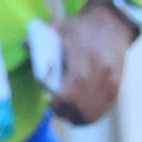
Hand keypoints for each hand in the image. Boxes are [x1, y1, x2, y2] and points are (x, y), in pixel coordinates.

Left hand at [52, 0, 131, 128]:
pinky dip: (88, 115)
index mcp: (86, 56)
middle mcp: (102, 71)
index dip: (60, 101)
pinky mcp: (117, 87)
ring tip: (65, 111)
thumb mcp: (59, 27)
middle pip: (82, 104)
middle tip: (55, 109)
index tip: (50, 102)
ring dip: (76, 116)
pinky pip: (102, 110)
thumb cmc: (80, 29)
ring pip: (92, 112)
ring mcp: (112, 81)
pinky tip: (77, 111)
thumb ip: (40, 38)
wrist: (112, 25)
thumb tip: (25, 46)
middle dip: (65, 111)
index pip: (74, 88)